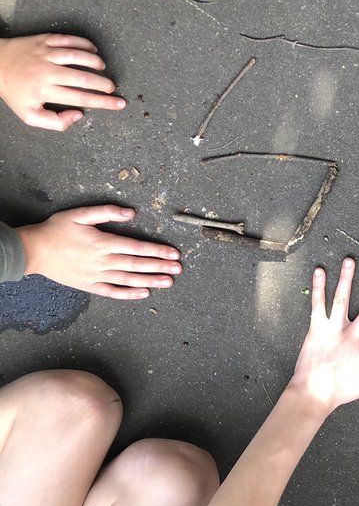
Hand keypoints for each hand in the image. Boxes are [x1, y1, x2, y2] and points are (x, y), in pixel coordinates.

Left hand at [0, 35, 124, 130]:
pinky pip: (69, 40)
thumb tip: (78, 115)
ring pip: (78, 56)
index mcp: (45, 91)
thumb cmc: (14, 91)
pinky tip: (93, 50)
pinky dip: (85, 44)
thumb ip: (55, 122)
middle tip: (111, 87)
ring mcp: (46, 54)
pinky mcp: (44, 40)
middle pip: (84, 78)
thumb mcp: (29, 115)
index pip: (82, 98)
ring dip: (95, 62)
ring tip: (102, 68)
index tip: (119, 103)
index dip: (104, 102)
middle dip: (104, 84)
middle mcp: (47, 72)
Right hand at [14, 205, 180, 298]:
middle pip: (137, 264)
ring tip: (168, 282)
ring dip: (150, 280)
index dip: (157, 251)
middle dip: (160, 266)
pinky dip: (129, 293)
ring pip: (129, 279)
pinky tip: (144, 293)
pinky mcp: (89, 285)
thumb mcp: (80, 214)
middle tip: (178, 269)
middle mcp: (102, 261)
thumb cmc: (56, 230)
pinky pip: (112, 292)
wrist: (33, 251)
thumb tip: (132, 213)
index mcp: (103, 242)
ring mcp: (96, 275)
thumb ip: (107, 212)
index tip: (174, 254)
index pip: (137, 247)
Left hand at [290, 258, 358, 411]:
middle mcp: (352, 335)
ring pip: (342, 299)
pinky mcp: (316, 328)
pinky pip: (317, 304)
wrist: (313, 393)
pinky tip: (320, 271)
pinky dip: (318, 287)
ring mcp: (333, 329)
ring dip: (347, 278)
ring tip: (351, 260)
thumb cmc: (342, 390)